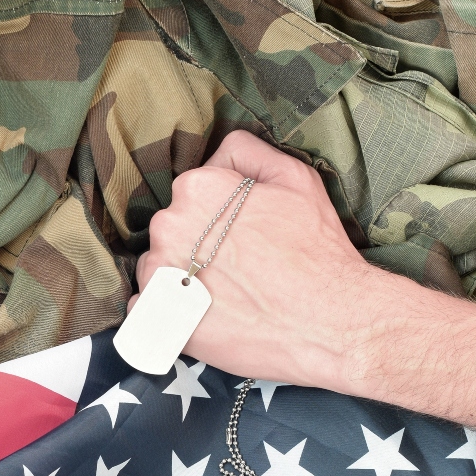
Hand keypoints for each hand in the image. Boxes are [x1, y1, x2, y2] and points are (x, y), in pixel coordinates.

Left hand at [132, 130, 394, 390]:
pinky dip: (166, 310)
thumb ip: (247, 152)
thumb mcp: (295, 178)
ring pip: (158, 267)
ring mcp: (159, 273)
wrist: (329, 324)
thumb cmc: (316, 252)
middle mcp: (169, 226)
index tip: (243, 235)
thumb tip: (218, 152)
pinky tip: (201, 316)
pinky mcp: (158, 316)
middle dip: (197, 245)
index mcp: (196, 188)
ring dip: (181, 277)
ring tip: (226, 295)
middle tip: (239, 267)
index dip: (218, 215)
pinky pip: (145, 306)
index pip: (192, 194)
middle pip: (172, 230)